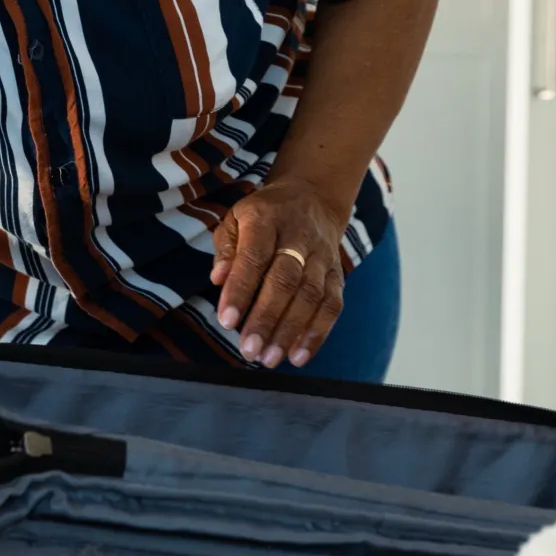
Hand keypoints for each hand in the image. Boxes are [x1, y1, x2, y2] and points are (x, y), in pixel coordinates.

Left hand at [208, 179, 350, 369]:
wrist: (312, 197)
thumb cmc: (263, 215)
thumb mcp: (236, 218)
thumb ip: (226, 248)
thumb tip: (217, 279)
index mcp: (265, 218)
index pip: (253, 257)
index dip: (240, 290)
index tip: (227, 321)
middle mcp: (298, 236)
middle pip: (285, 280)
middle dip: (266, 319)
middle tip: (249, 350)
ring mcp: (322, 256)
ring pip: (310, 295)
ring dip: (290, 331)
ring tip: (270, 358)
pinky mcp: (337, 273)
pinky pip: (332, 304)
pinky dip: (317, 333)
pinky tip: (299, 356)